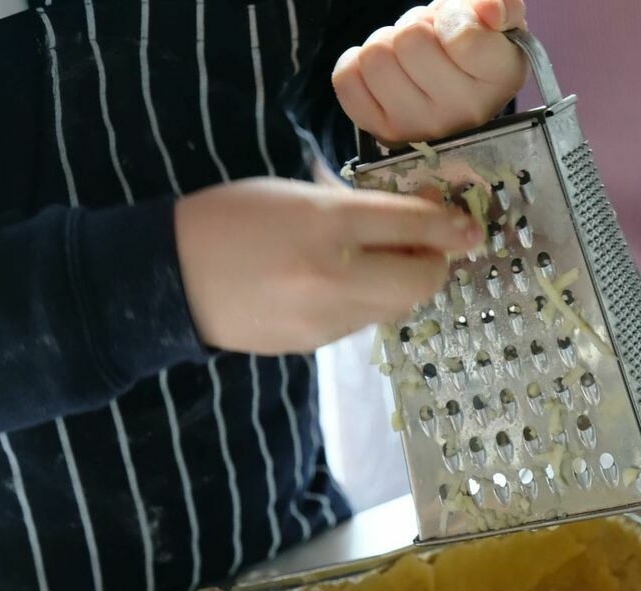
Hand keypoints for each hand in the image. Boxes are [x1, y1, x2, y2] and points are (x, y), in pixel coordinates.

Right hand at [175, 178, 481, 354]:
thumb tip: (420, 221)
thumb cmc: (231, 220)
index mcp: (324, 223)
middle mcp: (332, 275)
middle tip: (425, 249)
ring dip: (398, 285)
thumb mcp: (296, 196)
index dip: (449, 228)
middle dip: (433, 265)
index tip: (471, 231)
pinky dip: (365, 303)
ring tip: (371, 263)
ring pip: (395, 306)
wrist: (168, 280)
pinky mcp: (316, 345)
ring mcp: (325, 318)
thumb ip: (357, 208)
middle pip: (420, 280)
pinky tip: (334, 287)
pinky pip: (362, 322)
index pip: (410, 226)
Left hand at [333, 0, 527, 144]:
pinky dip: (356, 65)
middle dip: (413, 28)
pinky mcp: (384, 131)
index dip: (450, 17)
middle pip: (410, 40)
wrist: (453, 81)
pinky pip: (346, 79)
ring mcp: (423, 128)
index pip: (462, 38)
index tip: (457, 28)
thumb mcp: (491, 14)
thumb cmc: (474, 39)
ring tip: (407, 59)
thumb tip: (489, 13)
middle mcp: (466, 112)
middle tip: (429, 43)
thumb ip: (500, 3)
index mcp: (500, 78)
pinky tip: (385, 73)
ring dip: (386, 45)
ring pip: (375, 57)